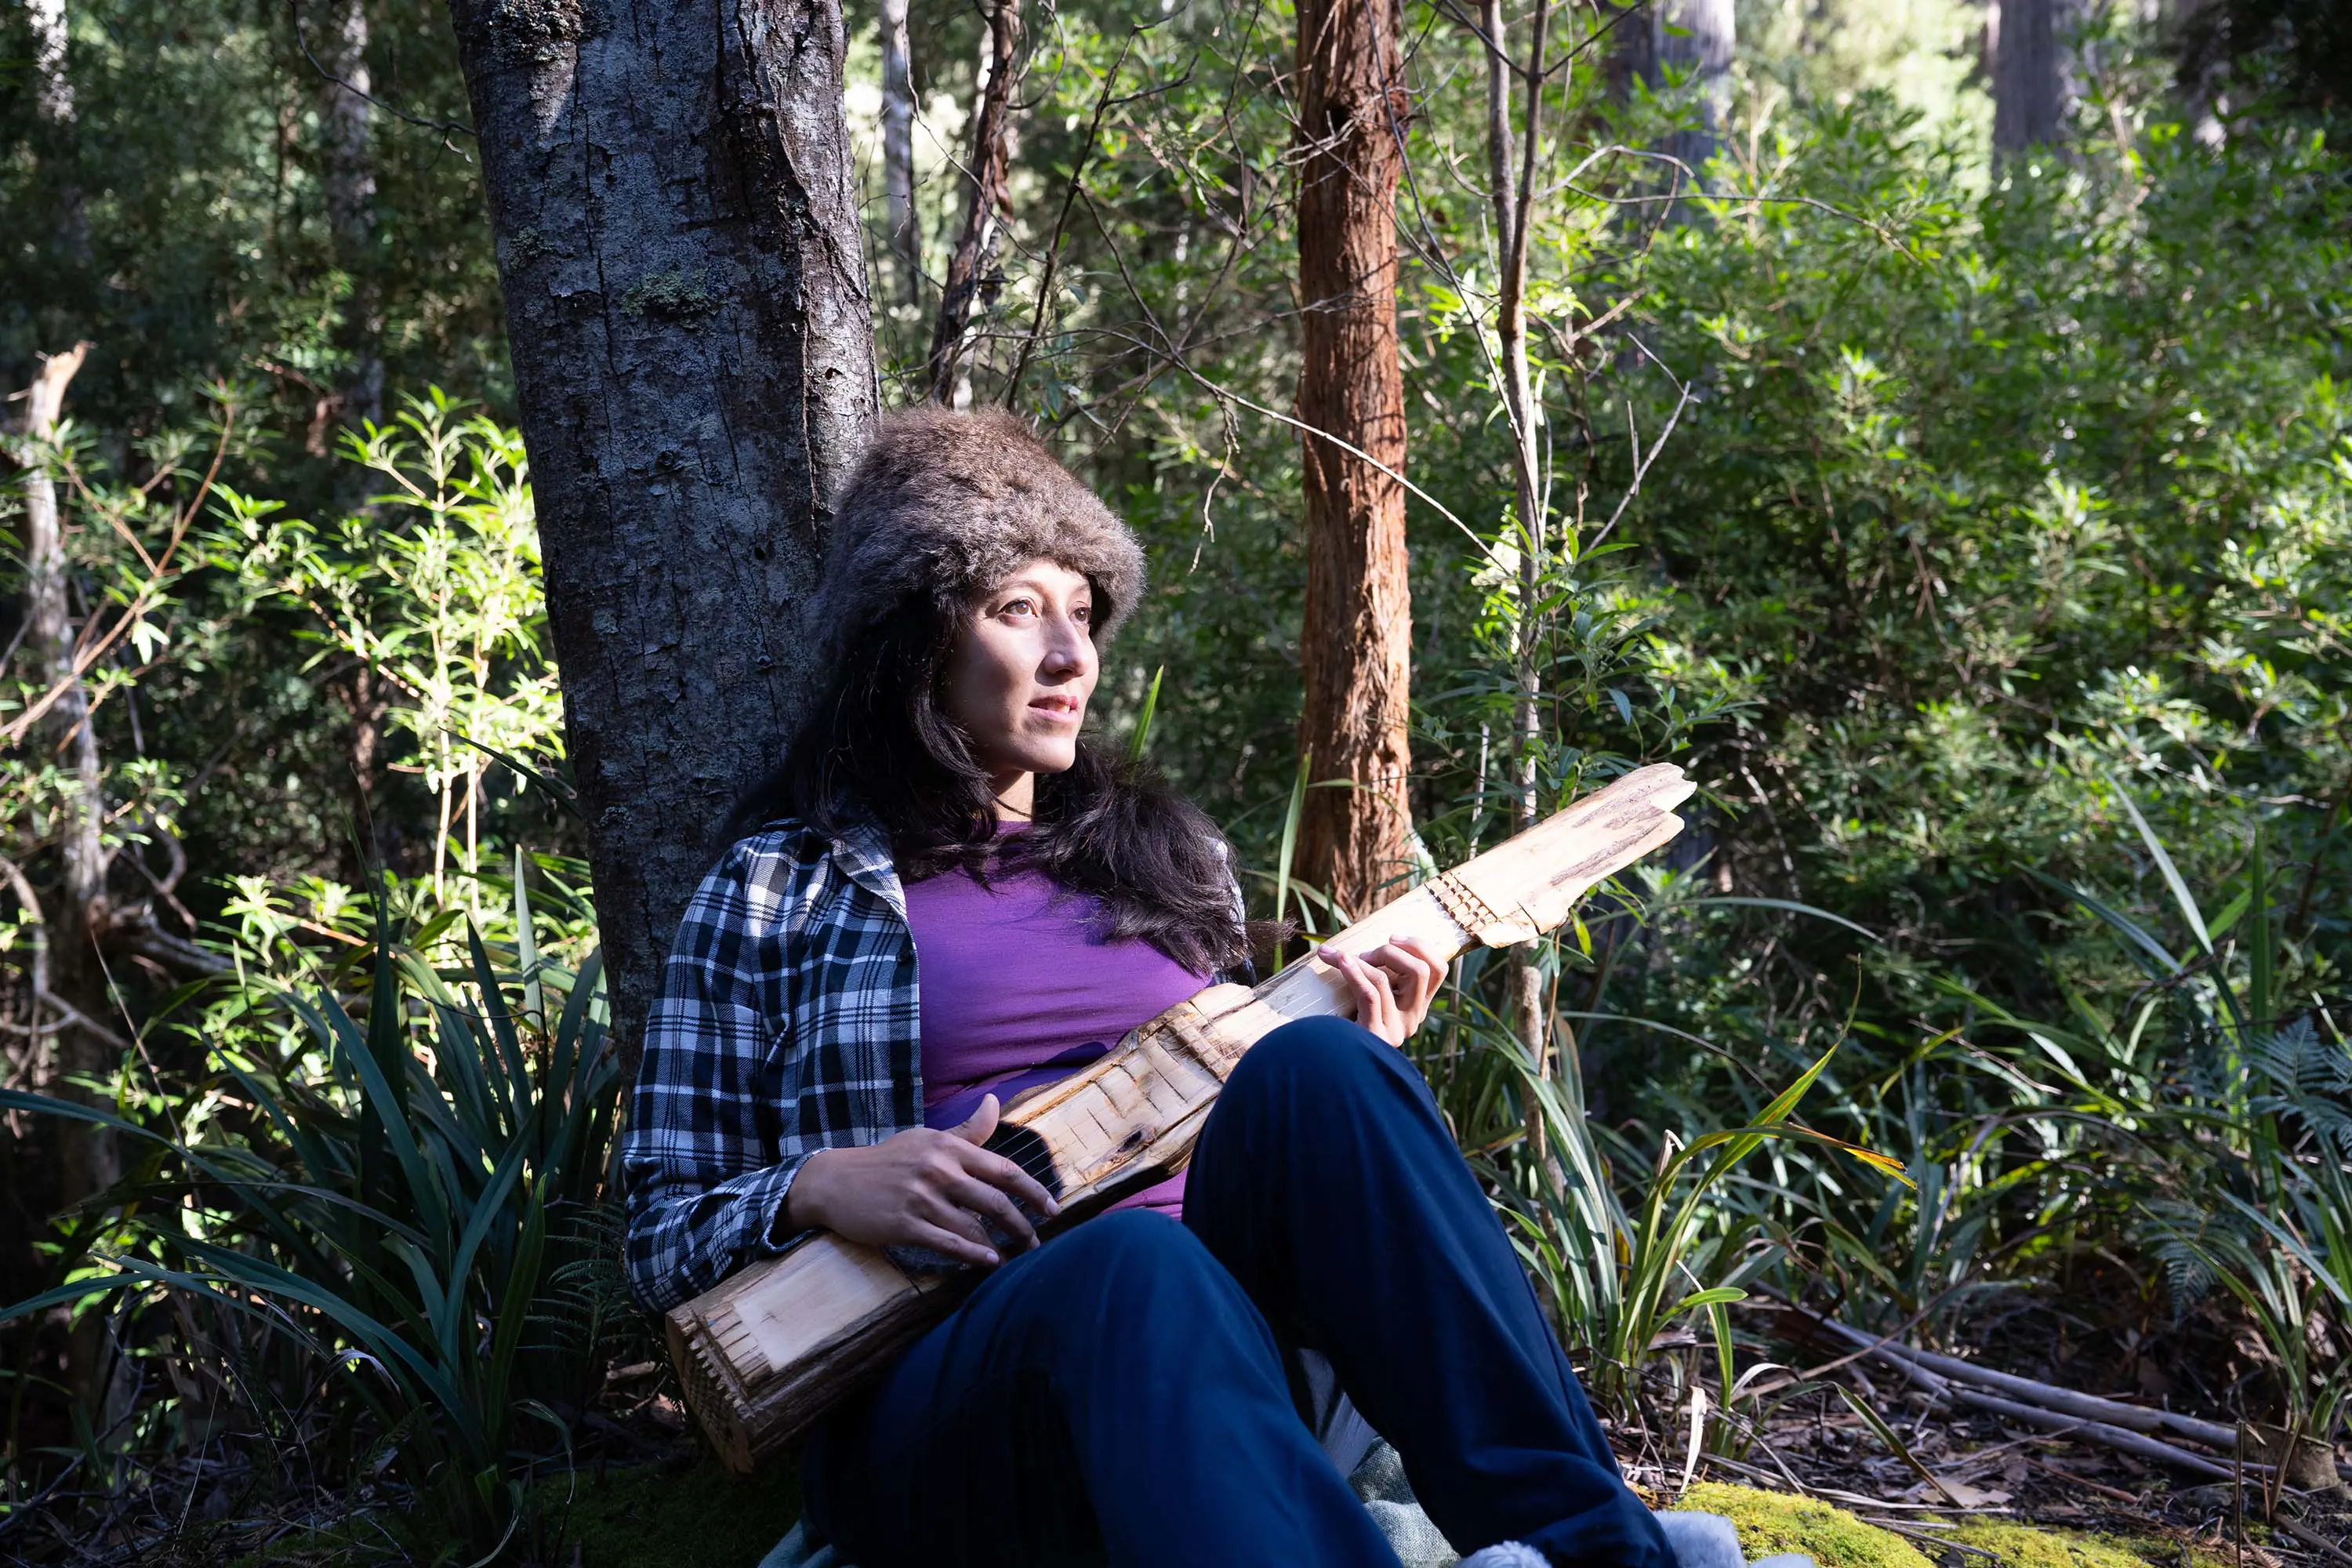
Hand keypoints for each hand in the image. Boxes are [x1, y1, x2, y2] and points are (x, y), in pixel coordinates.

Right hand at [783, 1094, 1058, 1267]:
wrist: (835, 1181)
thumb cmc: (887, 1160)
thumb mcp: (926, 1139)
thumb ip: (967, 1130)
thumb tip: (994, 1102)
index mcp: (948, 1147)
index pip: (1003, 1170)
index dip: (1033, 1191)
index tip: (1053, 1209)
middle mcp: (938, 1170)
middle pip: (995, 1201)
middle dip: (1022, 1224)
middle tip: (1037, 1241)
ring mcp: (921, 1198)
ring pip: (974, 1226)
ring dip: (999, 1244)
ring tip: (1014, 1255)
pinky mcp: (904, 1225)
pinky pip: (948, 1243)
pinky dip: (973, 1255)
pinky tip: (989, 1262)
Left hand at [1319, 934, 1447, 1045]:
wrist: (1330, 1059)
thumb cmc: (1348, 1021)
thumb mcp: (1374, 995)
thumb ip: (1385, 975)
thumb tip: (1382, 940)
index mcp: (1417, 1006)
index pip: (1438, 970)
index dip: (1420, 946)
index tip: (1393, 937)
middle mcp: (1412, 1019)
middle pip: (1420, 971)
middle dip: (1389, 951)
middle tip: (1364, 954)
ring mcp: (1395, 1030)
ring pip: (1385, 980)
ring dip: (1359, 961)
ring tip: (1339, 958)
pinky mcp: (1374, 1036)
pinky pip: (1369, 995)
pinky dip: (1353, 973)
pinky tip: (1339, 961)